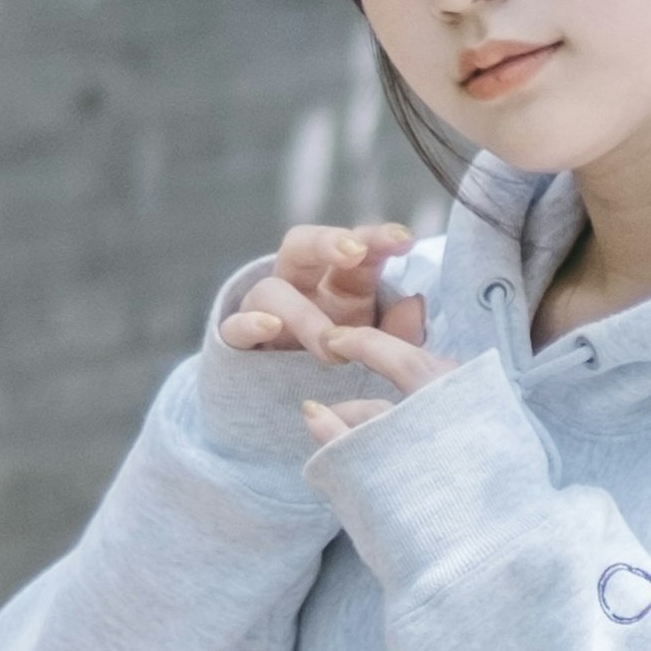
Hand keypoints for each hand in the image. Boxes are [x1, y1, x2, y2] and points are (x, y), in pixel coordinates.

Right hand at [222, 215, 440, 440]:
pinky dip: (249, 323)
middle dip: (326, 241)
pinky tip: (271, 327)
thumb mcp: (379, 352)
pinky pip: (234, 326)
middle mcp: (300, 289)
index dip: (377, 239)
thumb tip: (416, 304)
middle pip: (301, 245)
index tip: (405, 240)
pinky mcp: (240, 344)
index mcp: (341, 285)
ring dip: (302, 313)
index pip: (356, 249)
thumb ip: (400, 333)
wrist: (291, 412)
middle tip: (354, 252)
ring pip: (271, 290)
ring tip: (330, 346)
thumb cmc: (346, 371)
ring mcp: (265, 313)